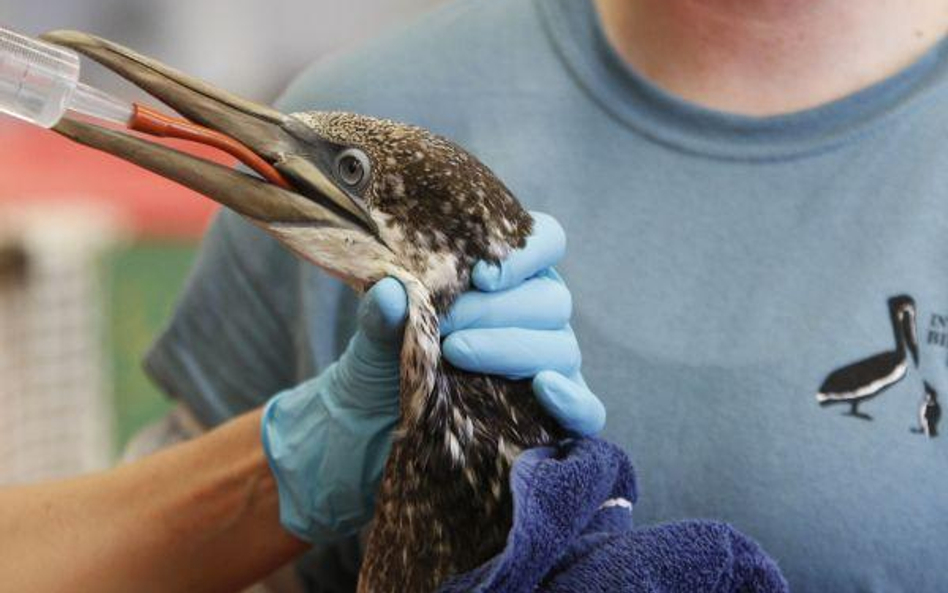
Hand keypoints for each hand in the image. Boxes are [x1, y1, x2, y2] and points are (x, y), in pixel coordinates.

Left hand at [261, 211, 603, 542]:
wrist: (371, 432)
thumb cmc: (383, 366)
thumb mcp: (375, 338)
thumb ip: (382, 314)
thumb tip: (391, 291)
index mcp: (509, 278)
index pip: (546, 240)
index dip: (525, 251)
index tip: (480, 274)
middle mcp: (537, 317)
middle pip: (551, 299)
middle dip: (496, 310)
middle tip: (445, 325)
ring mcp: (550, 367)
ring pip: (562, 348)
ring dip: (512, 348)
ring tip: (456, 354)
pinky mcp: (553, 419)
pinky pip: (587, 409)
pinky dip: (573, 399)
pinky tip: (544, 388)